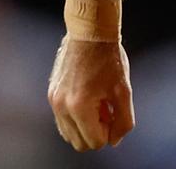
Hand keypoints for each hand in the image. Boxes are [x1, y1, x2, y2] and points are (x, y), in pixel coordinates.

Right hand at [48, 35, 135, 150]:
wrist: (89, 32)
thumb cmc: (108, 58)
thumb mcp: (123, 90)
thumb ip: (123, 121)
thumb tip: (114, 141)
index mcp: (79, 107)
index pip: (94, 142)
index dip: (109, 132)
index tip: (115, 112)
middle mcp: (61, 106)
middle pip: (79, 143)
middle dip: (96, 132)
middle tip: (108, 110)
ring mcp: (53, 100)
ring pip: (69, 134)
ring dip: (86, 126)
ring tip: (99, 103)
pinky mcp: (51, 93)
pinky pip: (62, 120)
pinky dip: (76, 117)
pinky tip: (90, 99)